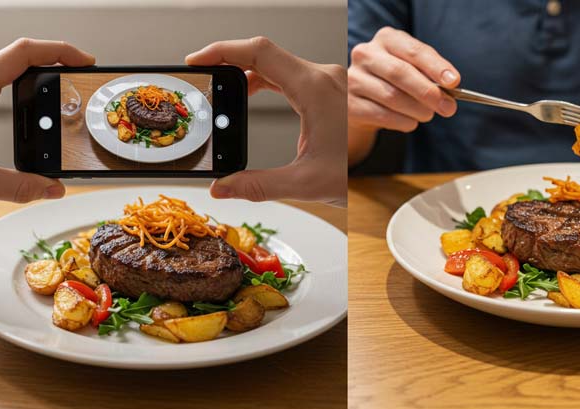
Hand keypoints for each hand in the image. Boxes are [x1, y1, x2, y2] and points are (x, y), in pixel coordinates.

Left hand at [0, 38, 93, 202]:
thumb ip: (16, 187)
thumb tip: (51, 189)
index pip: (24, 53)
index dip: (60, 50)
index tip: (84, 60)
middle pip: (16, 55)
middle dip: (52, 61)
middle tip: (77, 77)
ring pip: (0, 65)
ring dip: (32, 73)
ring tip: (56, 91)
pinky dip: (13, 84)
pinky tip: (22, 104)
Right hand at [186, 37, 345, 206]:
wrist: (381, 174)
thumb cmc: (352, 176)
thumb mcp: (303, 184)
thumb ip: (258, 185)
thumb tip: (221, 187)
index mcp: (315, 89)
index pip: (259, 52)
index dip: (223, 50)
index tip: (198, 60)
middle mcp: (322, 77)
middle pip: (264, 53)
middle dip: (228, 60)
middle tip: (202, 77)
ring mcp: (326, 80)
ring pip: (276, 62)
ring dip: (246, 71)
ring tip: (220, 86)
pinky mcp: (326, 88)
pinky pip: (288, 73)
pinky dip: (263, 79)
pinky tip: (247, 92)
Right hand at [348, 27, 459, 164]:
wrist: (362, 99)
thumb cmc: (394, 82)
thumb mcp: (412, 69)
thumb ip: (429, 74)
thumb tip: (451, 88)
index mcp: (387, 39)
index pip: (414, 51)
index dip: (436, 67)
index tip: (454, 82)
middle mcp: (366, 54)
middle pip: (400, 73)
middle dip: (429, 92)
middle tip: (448, 108)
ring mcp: (353, 78)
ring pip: (392, 96)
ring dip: (417, 110)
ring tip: (428, 115)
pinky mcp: (348, 103)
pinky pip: (381, 114)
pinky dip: (402, 122)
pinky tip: (410, 122)